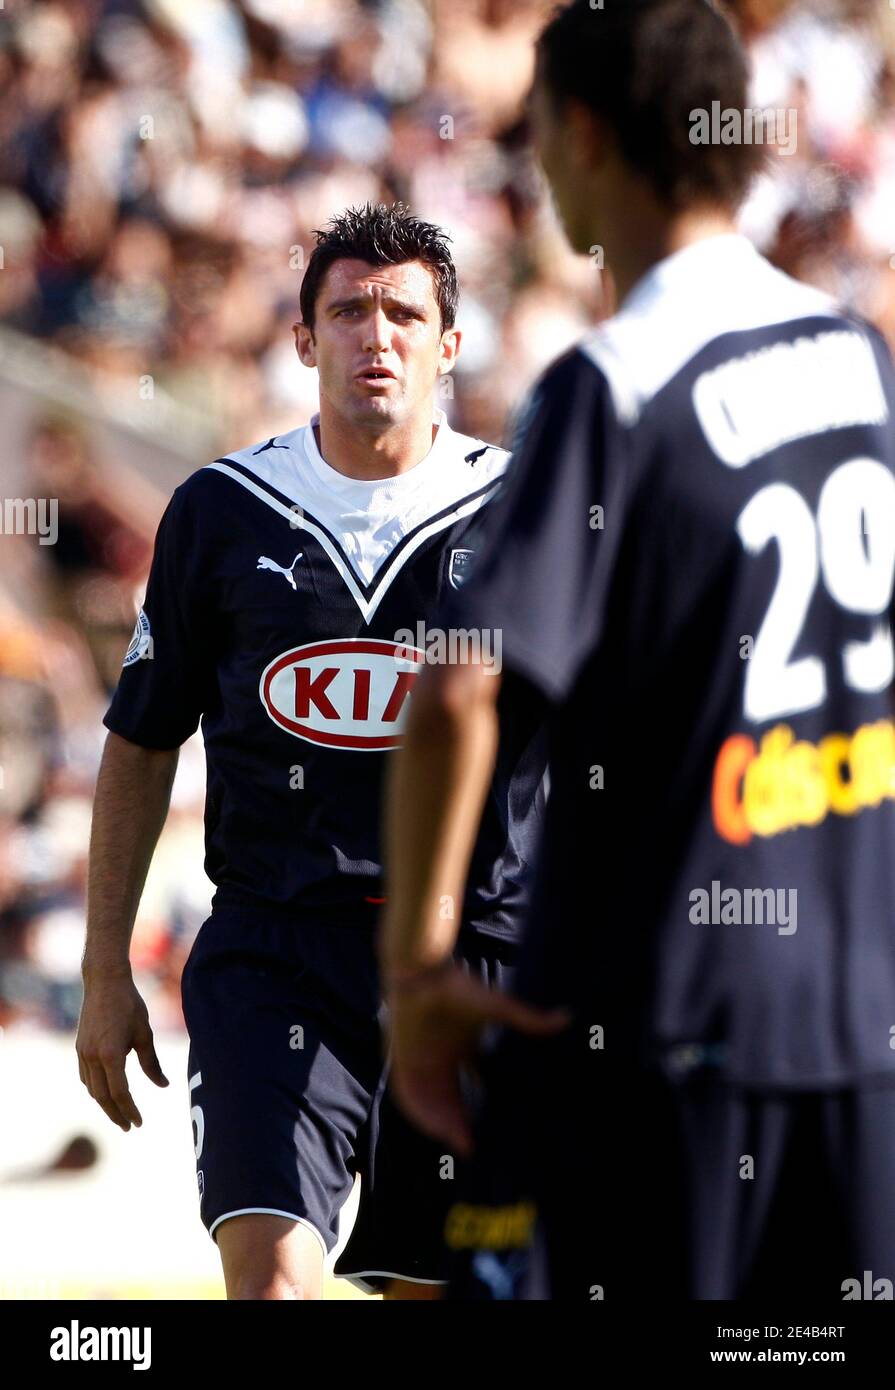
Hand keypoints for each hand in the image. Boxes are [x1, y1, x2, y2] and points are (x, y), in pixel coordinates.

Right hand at [76, 969, 168, 1129]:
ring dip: (105, 1104)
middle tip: (130, 1127)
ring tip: (119, 1113)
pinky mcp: (79, 1048)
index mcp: (111, 1054)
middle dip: (116, 1114)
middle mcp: (92, 1057)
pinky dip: (96, 1089)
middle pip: (103, 1097)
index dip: (130, 1110)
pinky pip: (85, 1077)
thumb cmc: (129, 1005)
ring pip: (92, 1089)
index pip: (120, 1092)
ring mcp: (82, 1053)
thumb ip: (152, 1063)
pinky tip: (105, 1093)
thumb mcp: (145, 1033)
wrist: (104, 982)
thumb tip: (163, 1085)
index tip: (139, 1123)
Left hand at [386, 963, 568, 1157]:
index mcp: (461, 1050)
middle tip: (479, 1144)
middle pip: (453, 1101)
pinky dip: (422, 1115)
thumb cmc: (457, 986)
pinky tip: (436, 1130)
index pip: (474, 1086)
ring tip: (462, 1142)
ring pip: (433, 1103)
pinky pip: (409, 1097)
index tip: (497, 1126)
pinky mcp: (401, 1063)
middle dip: (463, 1123)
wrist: (421, 973)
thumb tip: (567, 1016)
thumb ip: (529, 1019)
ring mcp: (421, 1063)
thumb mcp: (497, 1007)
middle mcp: (441, 1060)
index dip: (483, 1107)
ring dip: (444, 1123)